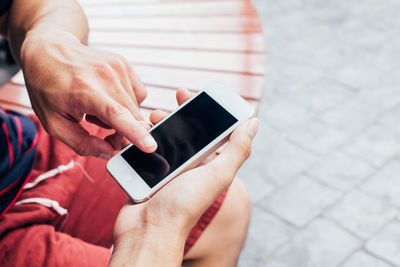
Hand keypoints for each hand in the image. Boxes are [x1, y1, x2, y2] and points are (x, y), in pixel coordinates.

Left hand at [20, 32, 156, 158]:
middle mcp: (105, 75)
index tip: (150, 146)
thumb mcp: (53, 123)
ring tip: (98, 110)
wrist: (48, 50)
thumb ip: (82, 143)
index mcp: (84, 89)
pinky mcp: (124, 64)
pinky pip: (138, 94)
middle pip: (131, 116)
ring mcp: (117, 67)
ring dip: (123, 117)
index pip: (116, 114)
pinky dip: (126, 103)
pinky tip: (108, 99)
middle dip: (123, 133)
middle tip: (105, 135)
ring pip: (136, 108)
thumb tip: (109, 153)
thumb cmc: (47, 85)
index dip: (135, 132)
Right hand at [109, 89, 258, 265]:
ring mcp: (169, 169)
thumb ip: (237, 149)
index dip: (207, 110)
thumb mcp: (217, 175)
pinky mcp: (149, 173)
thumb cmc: (184, 205)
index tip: (196, 95)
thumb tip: (254, 123)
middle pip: (187, 131)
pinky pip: (147, 149)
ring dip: (160, 123)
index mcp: (210, 164)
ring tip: (152, 117)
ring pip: (165, 137)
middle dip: (180, 113)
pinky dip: (144, 137)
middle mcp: (191, 166)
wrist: (148, 230)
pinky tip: (139, 130)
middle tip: (172, 100)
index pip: (213, 130)